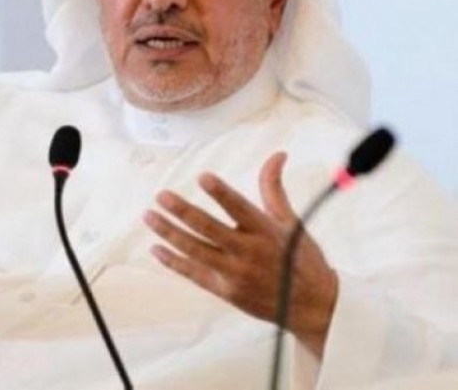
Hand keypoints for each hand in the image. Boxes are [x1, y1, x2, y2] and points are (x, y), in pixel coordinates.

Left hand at [143, 152, 337, 356]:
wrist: (313, 307)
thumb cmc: (301, 258)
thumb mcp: (290, 221)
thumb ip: (273, 187)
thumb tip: (277, 154)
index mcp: (265, 231)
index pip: (239, 208)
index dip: (221, 193)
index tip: (203, 177)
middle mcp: (248, 252)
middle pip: (209, 229)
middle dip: (182, 211)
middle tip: (161, 195)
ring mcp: (235, 274)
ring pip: (195, 250)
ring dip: (169, 232)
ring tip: (149, 216)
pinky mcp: (226, 291)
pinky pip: (194, 274)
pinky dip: (173, 262)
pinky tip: (155, 248)